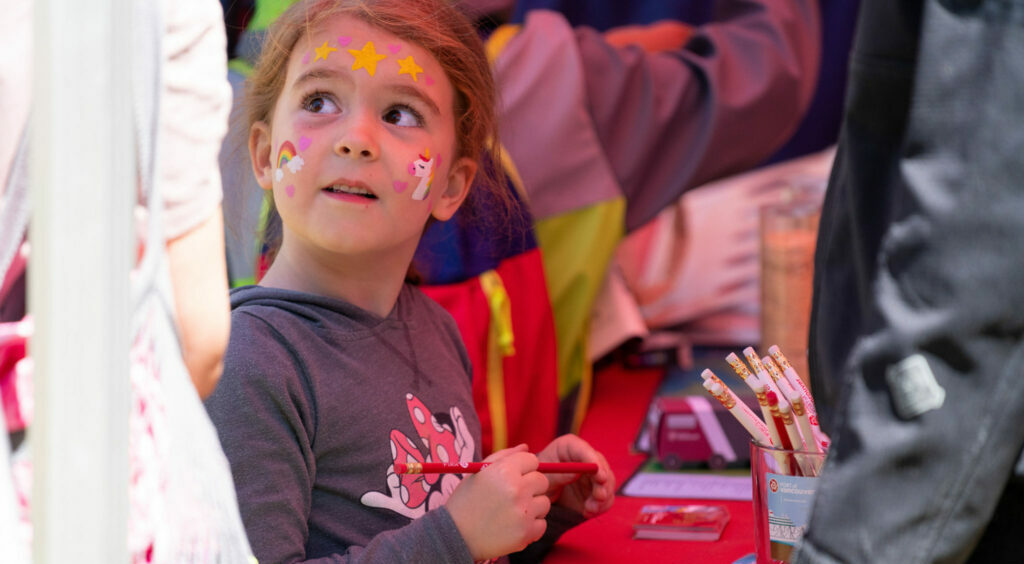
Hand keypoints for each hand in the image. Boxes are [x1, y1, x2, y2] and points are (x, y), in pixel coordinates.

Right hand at [446, 445, 550, 559]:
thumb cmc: (465, 502)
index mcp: (504, 470)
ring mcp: (523, 512)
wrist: (455, 537)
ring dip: (532, 507)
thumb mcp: (478, 472)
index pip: (532, 460)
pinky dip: (531, 526)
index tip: (514, 477)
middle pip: (542, 480)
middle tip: (513, 497)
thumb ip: (503, 456)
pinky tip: (513, 526)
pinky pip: (542, 524)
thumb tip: (526, 447)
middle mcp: (516, 489)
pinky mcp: (526, 532)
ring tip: (512, 513)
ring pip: (544, 502)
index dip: (524, 468)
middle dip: (530, 487)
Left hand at [537, 435, 614, 517]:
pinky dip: (600, 507)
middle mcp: (584, 458)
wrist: (535, 495)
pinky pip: (605, 498)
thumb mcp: (542, 477)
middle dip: (603, 483)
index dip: (595, 462)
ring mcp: (591, 475)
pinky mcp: (594, 491)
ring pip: (607, 484)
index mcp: (569, 447)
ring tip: (590, 509)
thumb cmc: (535, 480)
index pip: (585, 450)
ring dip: (602, 498)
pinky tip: (587, 512)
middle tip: (599, 497)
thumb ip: (559, 474)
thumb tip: (577, 473)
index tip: (600, 476)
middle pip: (601, 466)